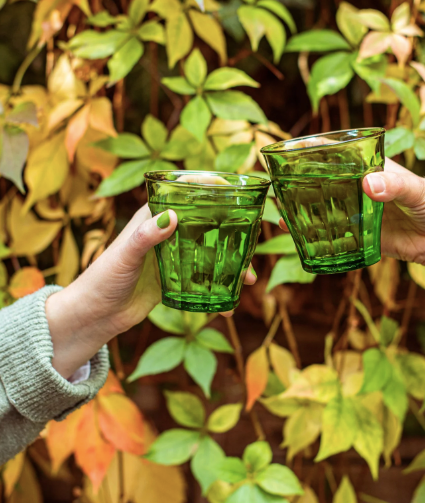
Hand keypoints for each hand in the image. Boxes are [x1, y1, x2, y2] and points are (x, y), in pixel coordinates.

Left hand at [47, 206, 256, 377]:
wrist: (94, 315)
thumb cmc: (102, 279)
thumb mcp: (125, 256)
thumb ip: (146, 236)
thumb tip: (173, 215)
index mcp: (152, 218)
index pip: (182, 193)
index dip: (207, 187)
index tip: (231, 188)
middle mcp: (165, 234)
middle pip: (204, 225)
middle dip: (230, 231)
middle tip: (252, 241)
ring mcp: (172, 257)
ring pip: (208, 254)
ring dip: (230, 265)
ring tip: (249, 279)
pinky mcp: (174, 280)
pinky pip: (202, 280)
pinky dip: (217, 290)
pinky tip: (228, 303)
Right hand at [279, 158, 424, 330]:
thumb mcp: (421, 191)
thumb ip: (397, 186)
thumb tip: (368, 185)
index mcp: (374, 168)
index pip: (342, 153)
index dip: (318, 149)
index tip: (294, 148)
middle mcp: (362, 188)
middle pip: (327, 180)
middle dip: (302, 179)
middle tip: (276, 181)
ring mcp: (360, 212)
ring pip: (326, 207)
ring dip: (304, 207)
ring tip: (279, 206)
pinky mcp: (361, 236)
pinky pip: (335, 234)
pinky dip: (317, 234)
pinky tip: (297, 234)